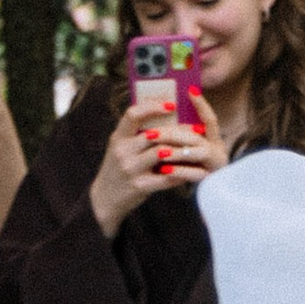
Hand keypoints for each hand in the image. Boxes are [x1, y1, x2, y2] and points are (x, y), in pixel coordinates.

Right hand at [91, 90, 227, 233]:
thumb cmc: (119, 168)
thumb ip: (138, 135)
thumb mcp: (121, 148)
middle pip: (154, 134)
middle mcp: (122, 151)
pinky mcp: (140, 186)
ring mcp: (130, 169)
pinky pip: (166, 177)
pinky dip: (182, 173)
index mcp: (118, 137)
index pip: (132, 114)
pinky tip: (194, 170)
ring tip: (199, 148)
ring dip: (182, 150)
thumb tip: (168, 116)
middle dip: (179, 130)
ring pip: (162, 153)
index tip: (171, 104)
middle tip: (198, 129)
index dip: (152, 106)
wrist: (105, 199)